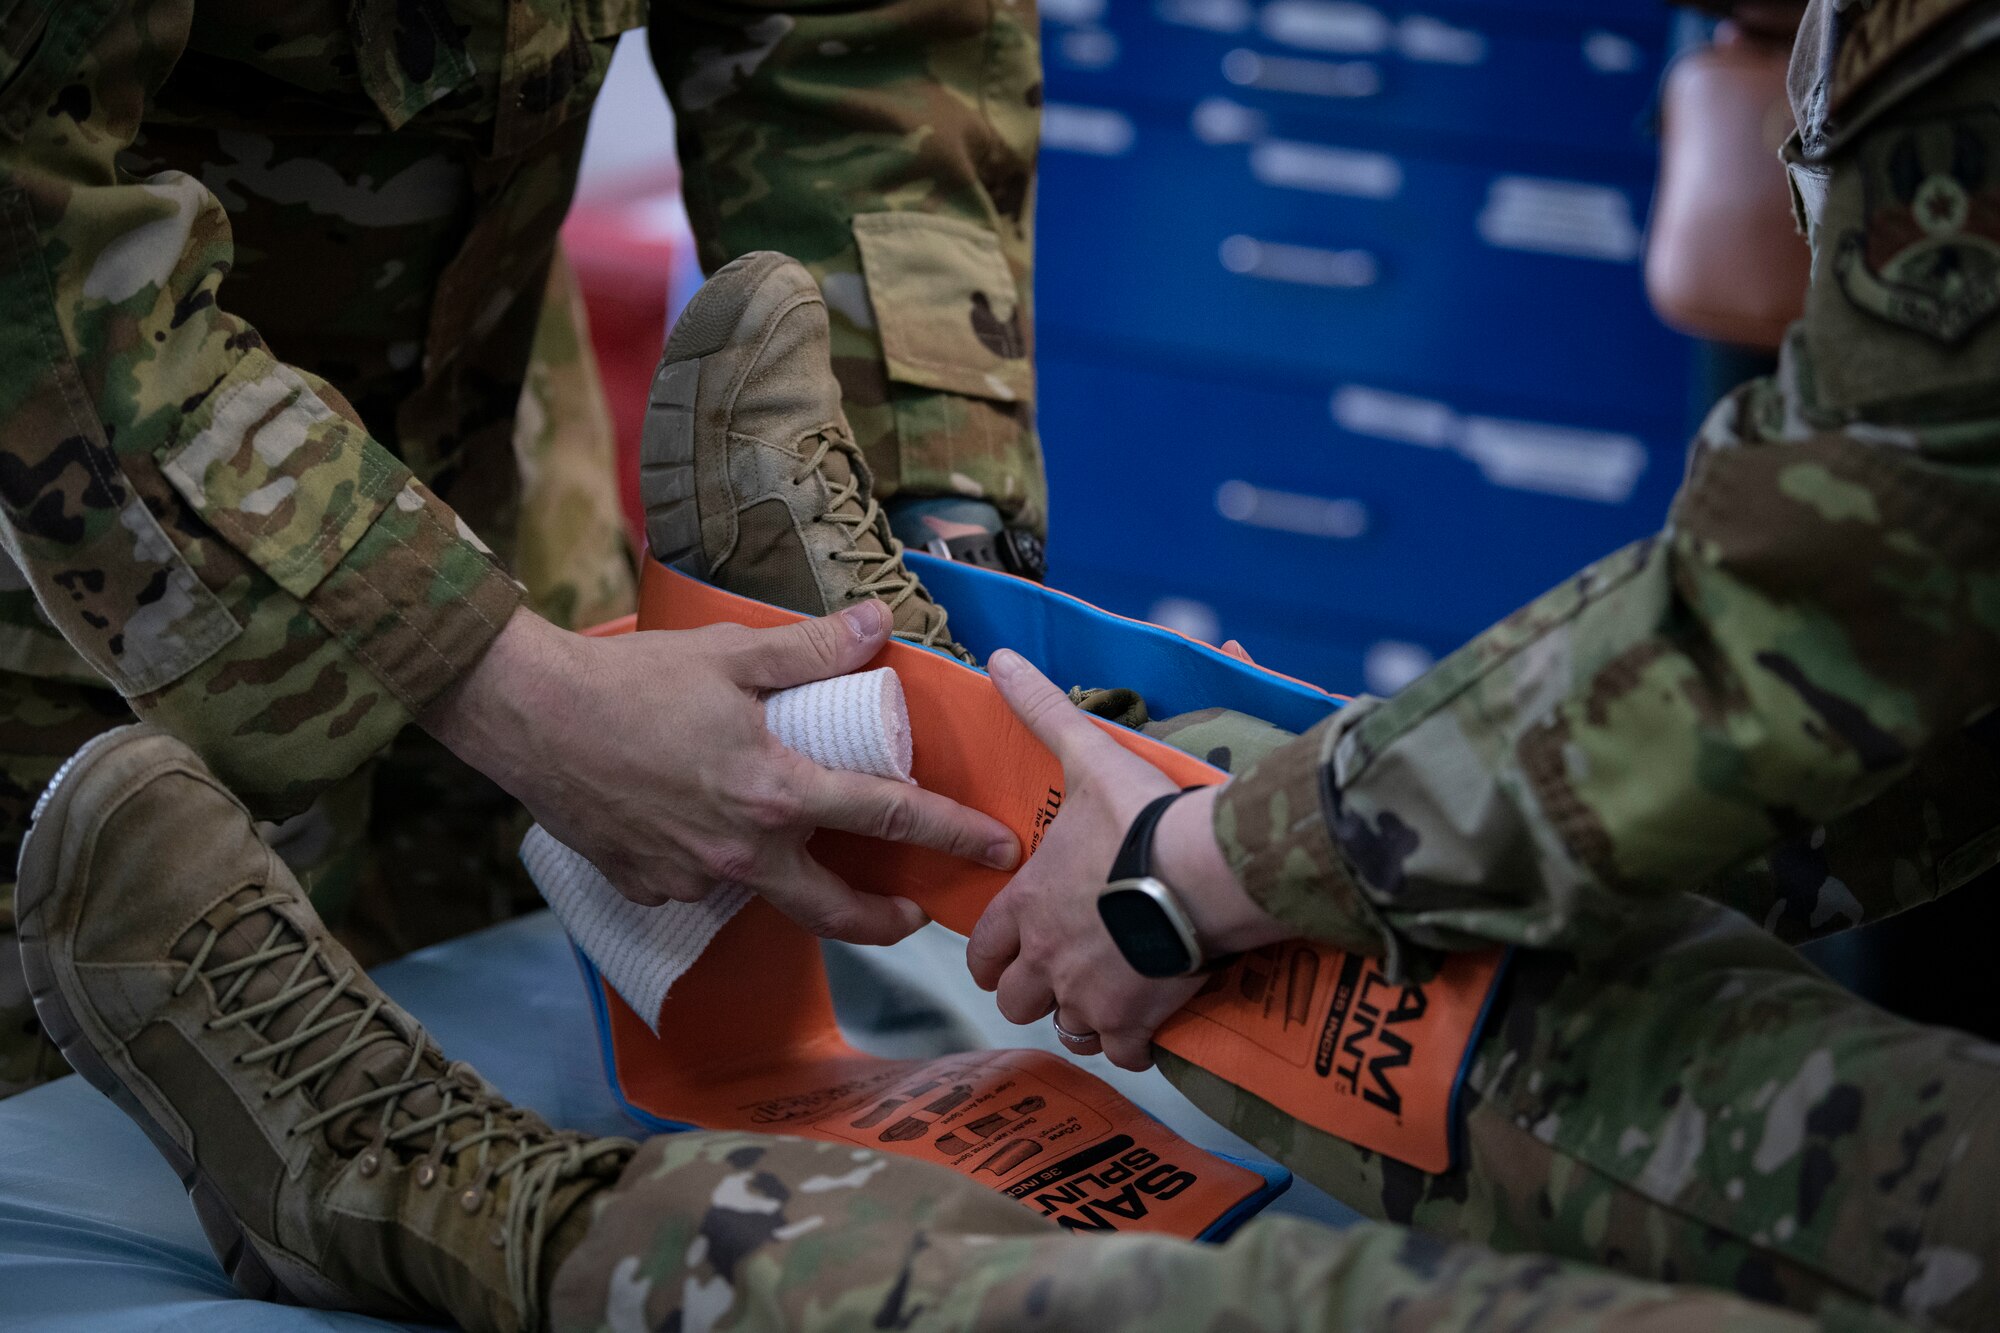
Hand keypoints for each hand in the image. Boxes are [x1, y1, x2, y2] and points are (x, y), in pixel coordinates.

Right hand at [424, 601, 1018, 944]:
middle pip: (836, 910)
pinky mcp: (649, 888)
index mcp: (776, 794)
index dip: (953, 833)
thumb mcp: (732, 654)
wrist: (528, 717)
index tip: (995, 849)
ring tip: (813, 858)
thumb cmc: (629, 681)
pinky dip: (725, 867)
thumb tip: (878, 625)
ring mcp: (693, 879)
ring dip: (800, 885)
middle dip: (886, 919)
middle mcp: (742, 853)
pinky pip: (705, 887)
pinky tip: (716, 832)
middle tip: (914, 908)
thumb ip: (811, 648)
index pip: (891, 817)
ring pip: (767, 897)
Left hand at [966, 649, 1286, 1069]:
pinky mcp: (1135, 1022)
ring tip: (1108, 994)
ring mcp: (1090, 996)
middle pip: (1015, 1000)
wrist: (1203, 870)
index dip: (994, 954)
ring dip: (1081, 1016)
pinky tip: (1149, 1021)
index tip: (1014, 949)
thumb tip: (1000, 659)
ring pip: (1066, 1028)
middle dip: (1033, 991)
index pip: (983, 951)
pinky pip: (1122, 1053)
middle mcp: (1047, 959)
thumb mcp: (1086, 756)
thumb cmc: (1141, 818)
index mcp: (1028, 906)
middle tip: (1064, 972)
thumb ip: (1042, 712)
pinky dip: (1132, 1043)